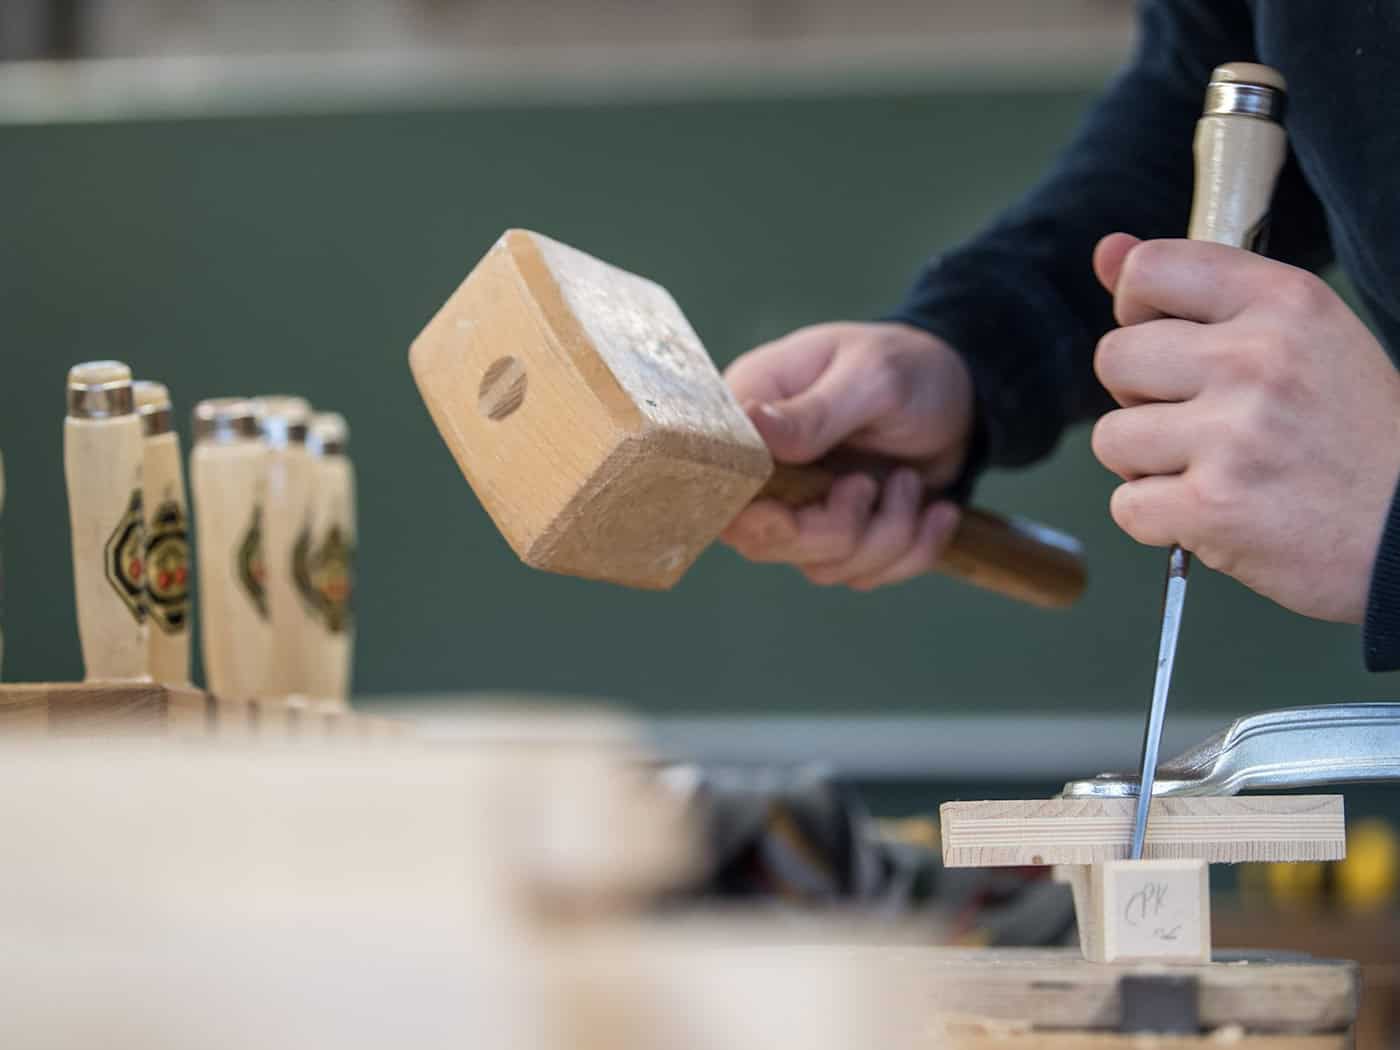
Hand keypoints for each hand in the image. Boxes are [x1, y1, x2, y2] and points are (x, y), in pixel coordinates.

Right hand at [720, 321, 972, 588]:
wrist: (961, 395)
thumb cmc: (907, 367)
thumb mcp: (870, 377)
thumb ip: (813, 411)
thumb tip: (751, 424)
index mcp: (748, 422)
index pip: (721, 486)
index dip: (756, 512)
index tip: (805, 503)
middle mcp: (764, 474)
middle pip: (764, 542)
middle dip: (836, 530)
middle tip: (869, 483)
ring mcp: (802, 511)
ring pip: (822, 567)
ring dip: (886, 535)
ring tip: (910, 481)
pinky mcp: (841, 538)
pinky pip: (863, 575)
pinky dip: (912, 551)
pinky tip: (936, 511)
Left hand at [1091, 233, 1399, 622]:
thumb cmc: (1352, 433)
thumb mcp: (1301, 336)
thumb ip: (1197, 289)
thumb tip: (1107, 251)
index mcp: (1284, 302)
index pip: (1149, 270)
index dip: (1136, 309)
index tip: (1165, 339)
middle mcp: (1257, 359)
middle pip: (1114, 357)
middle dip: (1139, 395)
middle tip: (1199, 419)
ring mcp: (1234, 435)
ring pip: (1111, 437)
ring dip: (1146, 462)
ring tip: (1210, 469)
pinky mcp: (1213, 506)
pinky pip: (1126, 505)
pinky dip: (1157, 519)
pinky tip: (1211, 512)